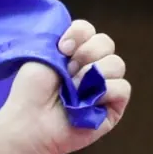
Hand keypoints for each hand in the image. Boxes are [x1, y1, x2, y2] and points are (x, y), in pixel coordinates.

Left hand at [0, 19, 130, 153]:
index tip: (62, 48)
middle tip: (67, 71)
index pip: (89, 31)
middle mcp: (91, 68)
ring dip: (90, 75)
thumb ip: (65, 39)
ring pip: (116, 64)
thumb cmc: (31, 93)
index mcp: (72, 54)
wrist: (30, 123)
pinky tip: (85, 102)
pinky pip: (122, 88)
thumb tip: (85, 35)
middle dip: (86, 53)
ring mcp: (104, 87)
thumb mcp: (42, 56)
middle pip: (106, 43)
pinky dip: (104, 92)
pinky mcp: (114, 107)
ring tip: (72, 91)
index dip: (78, 35)